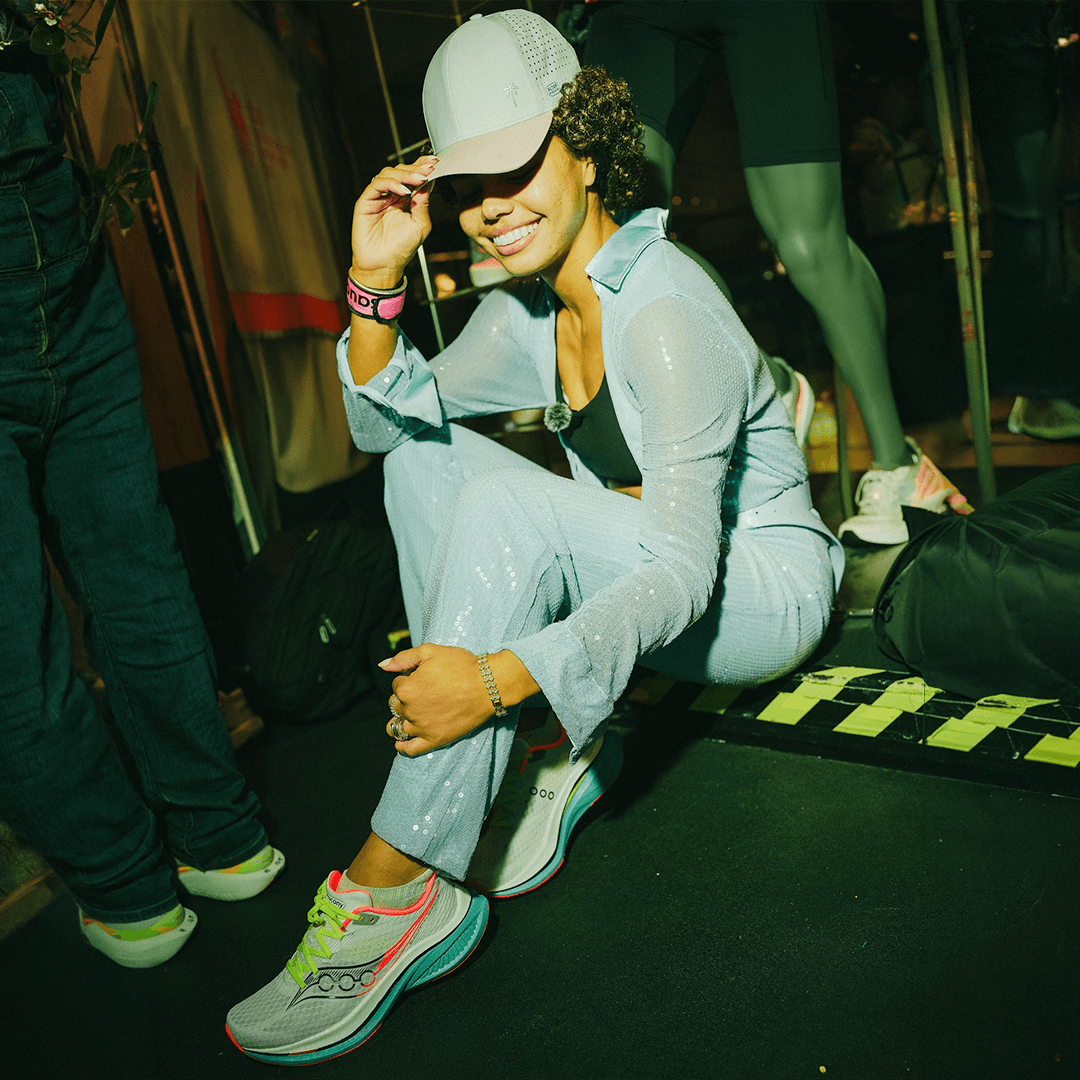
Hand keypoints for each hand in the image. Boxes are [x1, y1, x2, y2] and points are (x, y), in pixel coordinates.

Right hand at [350, 156, 438, 285]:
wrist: (384, 266)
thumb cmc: (401, 249)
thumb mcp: (420, 225)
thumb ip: (423, 203)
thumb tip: (429, 182)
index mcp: (405, 199)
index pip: (413, 177)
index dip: (422, 166)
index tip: (435, 162)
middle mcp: (391, 195)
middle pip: (401, 171)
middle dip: (416, 168)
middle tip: (428, 169)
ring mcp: (378, 197)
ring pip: (389, 174)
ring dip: (405, 174)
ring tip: (418, 179)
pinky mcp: (366, 201)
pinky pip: (377, 184)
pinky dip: (391, 184)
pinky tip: (403, 190)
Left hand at [381, 644, 497, 756]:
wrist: (488, 685)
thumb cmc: (461, 665)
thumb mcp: (430, 651)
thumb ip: (403, 658)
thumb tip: (382, 665)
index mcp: (406, 688)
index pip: (397, 684)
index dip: (408, 679)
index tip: (423, 677)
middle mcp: (410, 709)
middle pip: (397, 705)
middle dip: (405, 698)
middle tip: (425, 692)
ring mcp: (421, 727)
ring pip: (398, 727)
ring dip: (399, 721)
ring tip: (408, 717)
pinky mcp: (434, 740)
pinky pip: (410, 749)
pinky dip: (402, 747)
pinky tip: (400, 743)